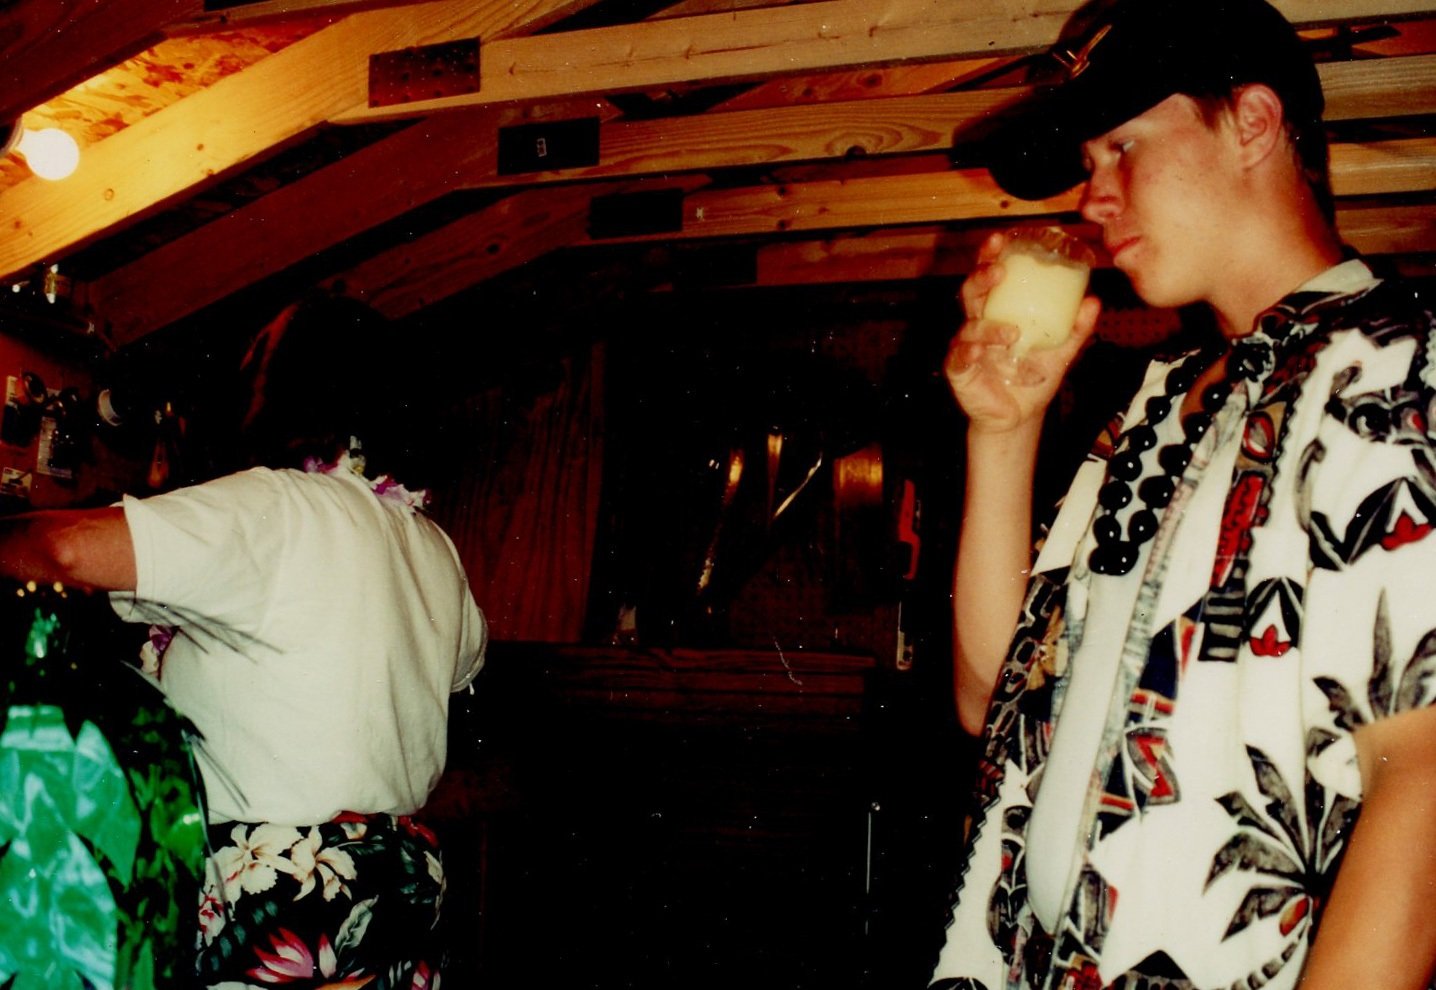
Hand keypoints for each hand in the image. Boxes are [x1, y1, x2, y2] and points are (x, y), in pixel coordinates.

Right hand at [944, 232, 1100, 434]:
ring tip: (1010, 332)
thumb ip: (1075, 328)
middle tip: (998, 270)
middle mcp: (978, 324)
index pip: (990, 277)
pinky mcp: (959, 370)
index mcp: (999, 312)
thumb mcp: (1061, 352)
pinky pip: (959, 357)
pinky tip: (979, 351)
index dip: (990, 256)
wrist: (1020, 417)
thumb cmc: (1032, 378)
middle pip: (971, 292)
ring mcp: (966, 346)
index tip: (1000, 239)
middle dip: (981, 277)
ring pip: (969, 326)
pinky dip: (968, 352)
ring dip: (987, 327)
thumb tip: (1093, 301)